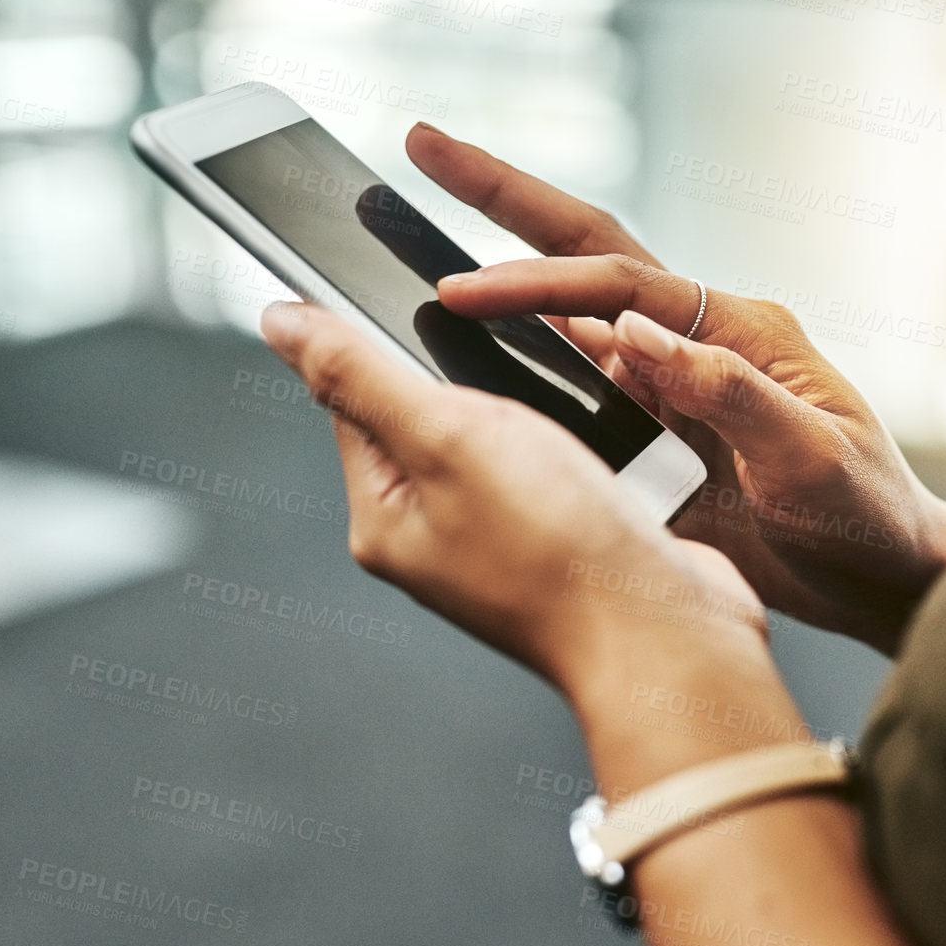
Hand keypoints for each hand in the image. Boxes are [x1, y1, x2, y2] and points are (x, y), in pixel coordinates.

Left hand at [257, 300, 775, 706]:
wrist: (665, 631)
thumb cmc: (559, 549)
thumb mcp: (446, 436)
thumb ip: (361, 374)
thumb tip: (280, 322)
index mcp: (384, 519)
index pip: (356, 400)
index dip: (392, 344)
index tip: (437, 313)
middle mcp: (436, 536)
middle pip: (437, 413)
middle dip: (483, 381)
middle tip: (521, 393)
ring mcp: (503, 543)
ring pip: (509, 436)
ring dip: (543, 411)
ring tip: (571, 433)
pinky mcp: (565, 540)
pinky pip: (563, 466)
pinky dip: (586, 445)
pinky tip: (607, 456)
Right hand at [406, 123, 945, 654]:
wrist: (885, 577)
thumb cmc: (868, 513)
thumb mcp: (810, 455)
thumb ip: (727, 391)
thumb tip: (632, 334)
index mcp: (741, 330)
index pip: (621, 286)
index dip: (538, 282)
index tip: (465, 290)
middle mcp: (699, 342)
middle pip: (588, 255)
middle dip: (506, 198)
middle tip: (429, 146)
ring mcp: (674, 384)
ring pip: (572, 315)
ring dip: (506, 275)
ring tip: (424, 242)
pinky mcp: (658, 432)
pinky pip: (578, 383)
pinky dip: (524, 356)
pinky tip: (472, 348)